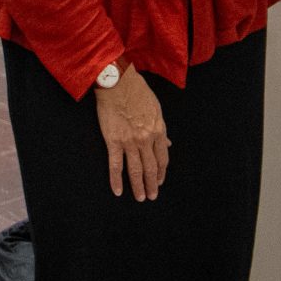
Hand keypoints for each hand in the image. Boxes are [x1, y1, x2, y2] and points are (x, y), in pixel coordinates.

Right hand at [93, 66, 170, 200]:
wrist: (118, 82)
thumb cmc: (137, 91)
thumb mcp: (156, 108)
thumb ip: (161, 129)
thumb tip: (168, 144)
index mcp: (158, 130)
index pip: (162, 158)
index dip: (161, 172)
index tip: (159, 180)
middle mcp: (146, 139)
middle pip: (151, 167)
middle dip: (152, 184)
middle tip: (152, 196)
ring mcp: (130, 142)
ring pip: (136, 170)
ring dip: (138, 186)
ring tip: (140, 198)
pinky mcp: (113, 141)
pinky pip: (115, 165)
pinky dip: (116, 180)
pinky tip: (118, 191)